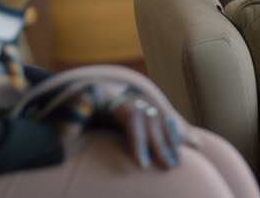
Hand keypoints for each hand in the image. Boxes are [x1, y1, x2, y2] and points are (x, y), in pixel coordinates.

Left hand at [44, 85, 180, 168]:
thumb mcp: (65, 114)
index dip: (139, 140)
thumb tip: (65, 141)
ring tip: (178, 162)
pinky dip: (179, 131)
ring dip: (173, 140)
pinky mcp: (146, 108)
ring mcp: (140, 101)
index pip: (132, 116)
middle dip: (161, 144)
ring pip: (162, 119)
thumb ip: (67, 124)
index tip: (142, 164)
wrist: (81, 92)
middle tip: (168, 167)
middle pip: (151, 119)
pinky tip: (194, 144)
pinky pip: (167, 119)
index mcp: (111, 97)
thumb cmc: (72, 108)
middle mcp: (130, 97)